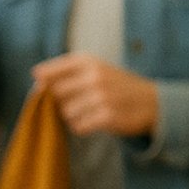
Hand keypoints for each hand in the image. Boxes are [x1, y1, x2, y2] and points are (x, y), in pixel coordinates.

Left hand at [31, 53, 159, 136]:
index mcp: (87, 61)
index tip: (48, 90)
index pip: (46, 73)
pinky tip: (96, 121)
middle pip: (54, 95)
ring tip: (91, 112)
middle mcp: (94, 76)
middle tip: (78, 103)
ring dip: (74, 116)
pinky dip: (83, 127)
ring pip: (65, 113)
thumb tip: (36, 82)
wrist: (153, 102)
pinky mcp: (107, 116)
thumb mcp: (95, 69)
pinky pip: (78, 126)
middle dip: (60, 103)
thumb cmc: (116, 86)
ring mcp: (101, 96)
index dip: (43, 85)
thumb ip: (66, 73)